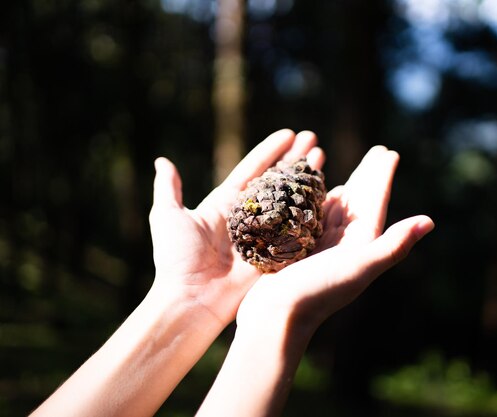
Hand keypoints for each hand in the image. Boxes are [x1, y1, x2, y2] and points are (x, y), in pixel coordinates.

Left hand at [149, 129, 324, 326]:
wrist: (191, 298)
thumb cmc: (176, 259)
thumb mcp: (168, 216)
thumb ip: (169, 189)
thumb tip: (163, 162)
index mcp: (227, 204)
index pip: (253, 169)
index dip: (271, 151)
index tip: (288, 134)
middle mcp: (249, 216)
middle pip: (277, 181)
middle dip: (295, 159)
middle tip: (313, 138)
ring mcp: (266, 234)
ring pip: (291, 200)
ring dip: (307, 178)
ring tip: (322, 158)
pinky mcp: (277, 253)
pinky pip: (298, 229)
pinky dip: (312, 211)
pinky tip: (328, 193)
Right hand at [236, 145, 434, 333]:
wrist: (276, 318)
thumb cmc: (317, 292)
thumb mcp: (357, 267)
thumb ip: (392, 245)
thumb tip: (429, 222)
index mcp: (361, 245)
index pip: (376, 203)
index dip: (383, 177)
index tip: (390, 153)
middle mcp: (345, 245)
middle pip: (361, 203)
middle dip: (370, 177)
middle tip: (379, 152)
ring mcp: (323, 247)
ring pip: (340, 209)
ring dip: (350, 189)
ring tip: (357, 172)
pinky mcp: (300, 250)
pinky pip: (315, 218)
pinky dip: (322, 203)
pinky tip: (323, 197)